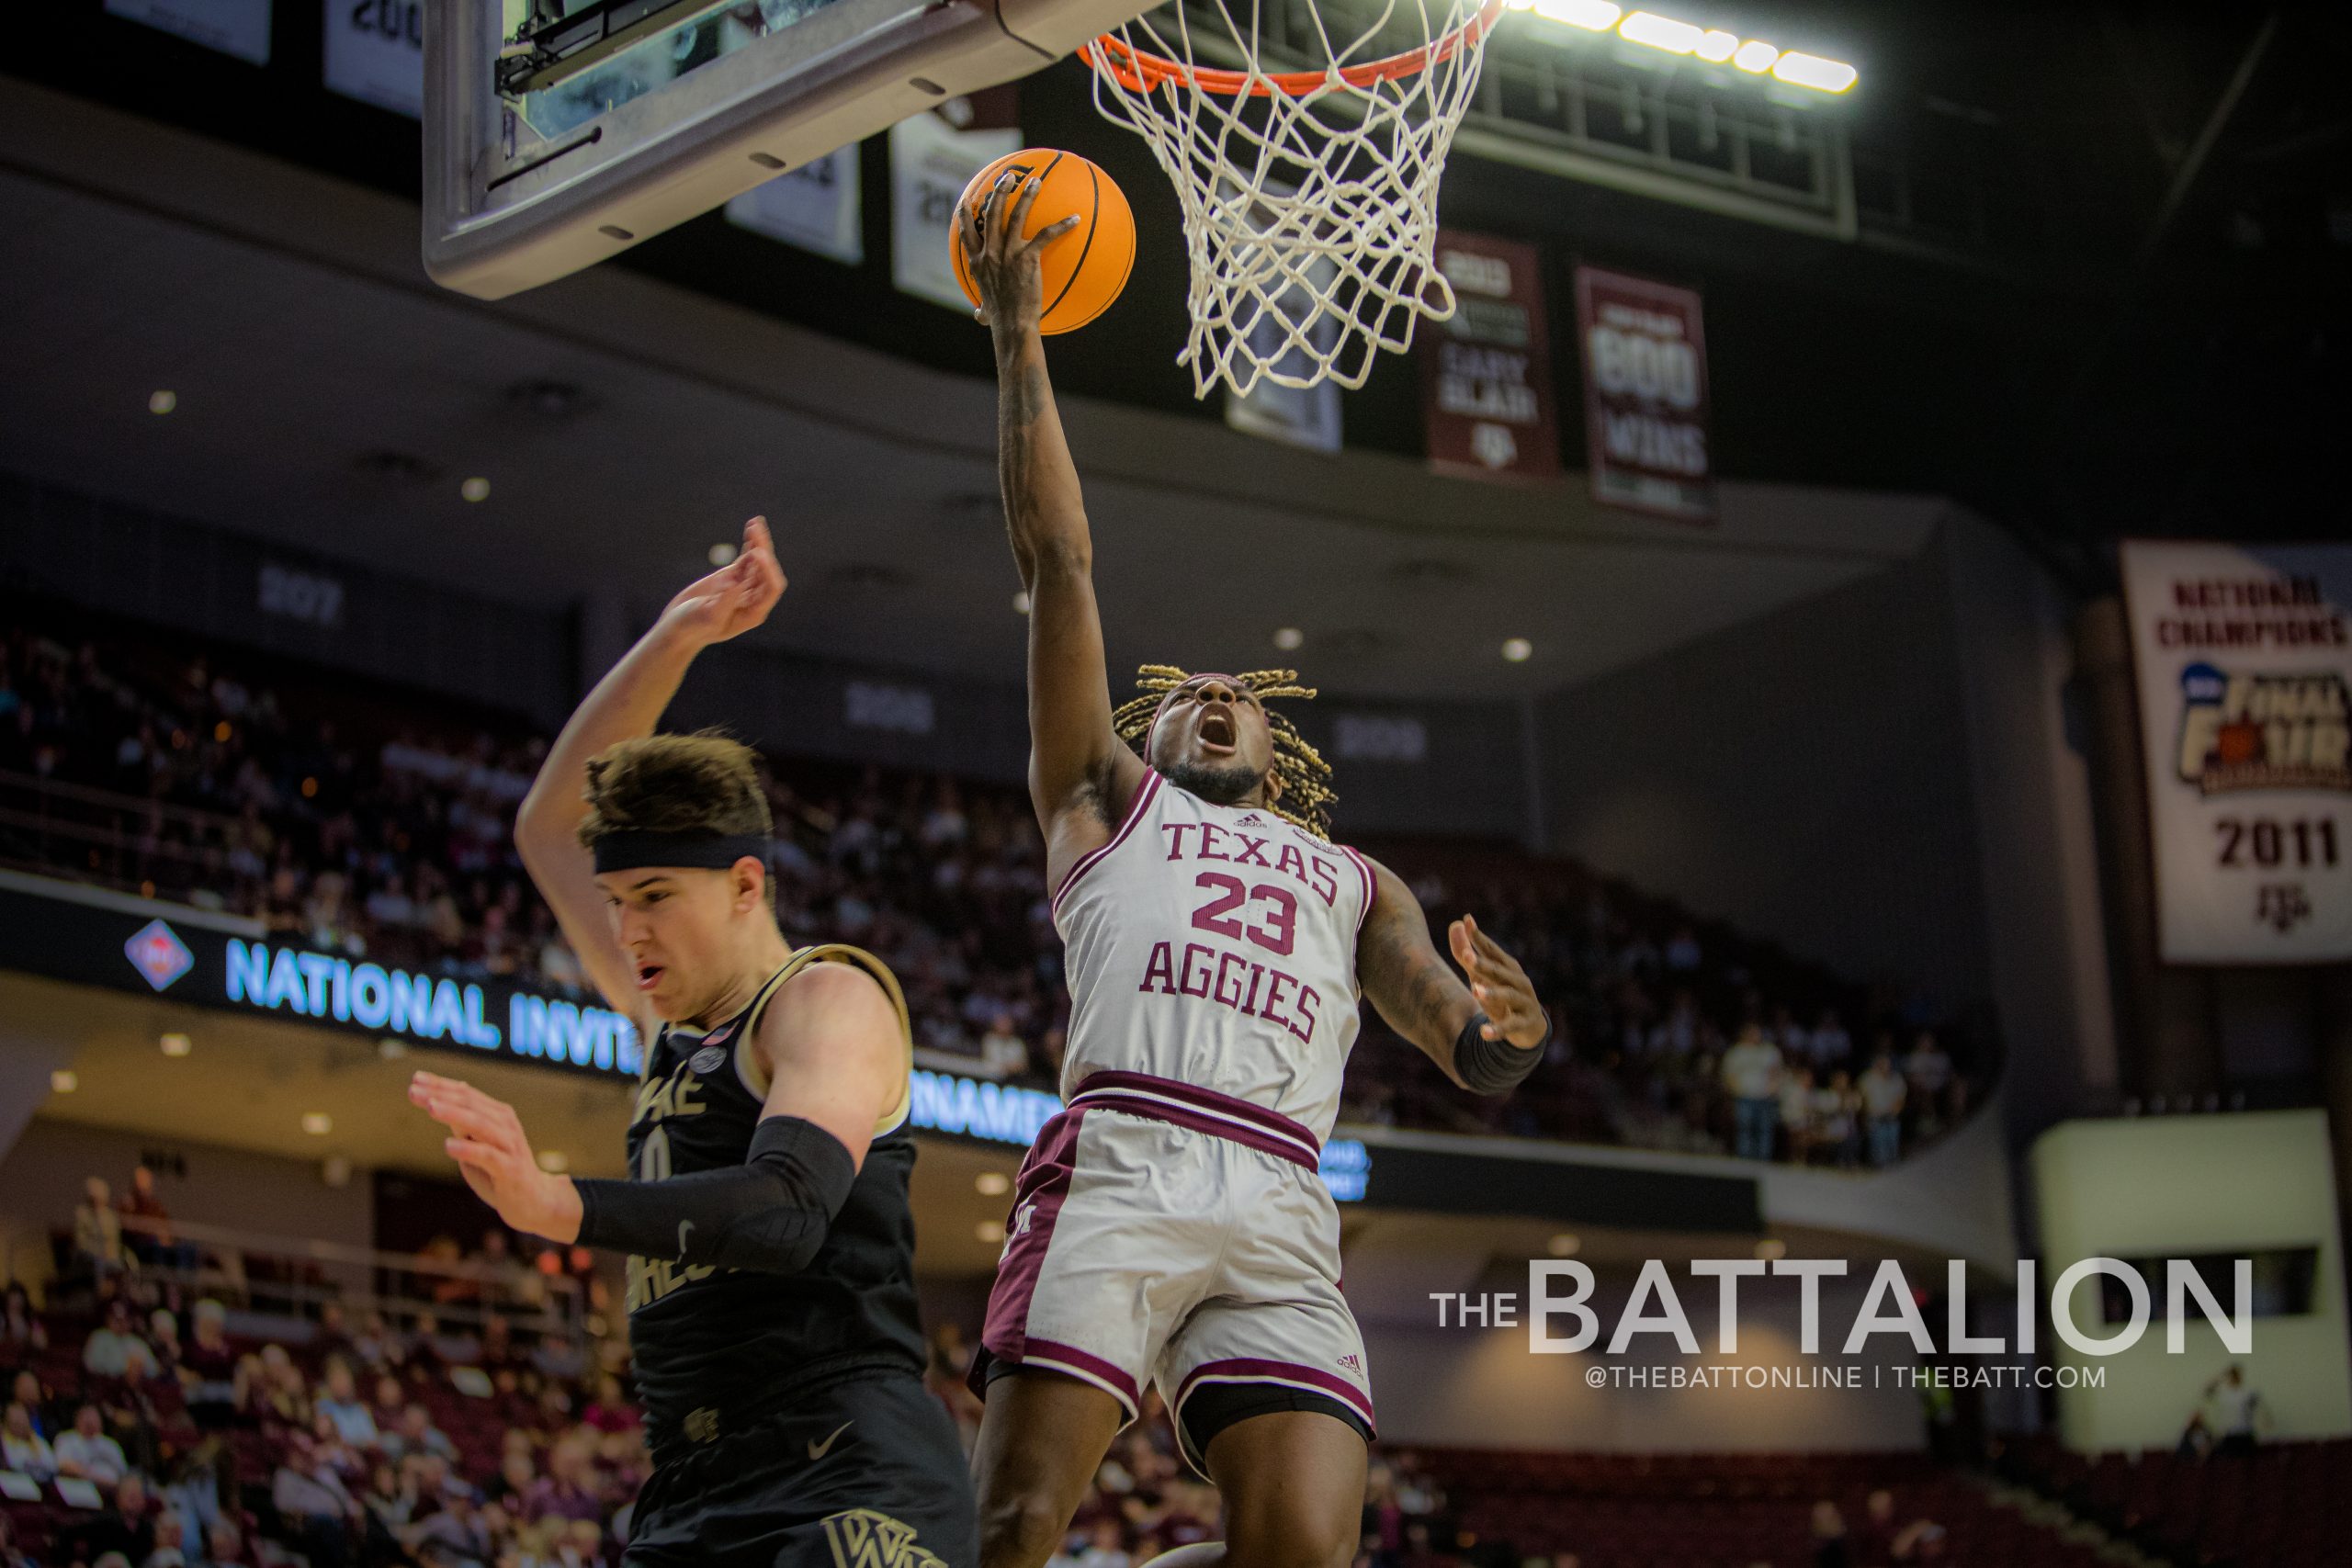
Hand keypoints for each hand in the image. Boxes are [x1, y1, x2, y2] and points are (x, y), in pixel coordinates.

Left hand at [407, 1071, 582, 1242]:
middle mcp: (505, 1124)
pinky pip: (488, 1156)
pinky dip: (468, 1149)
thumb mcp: (477, 1143)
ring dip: (453, 1113)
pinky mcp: (510, 1169)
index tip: (415, 1078)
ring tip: (430, 1107)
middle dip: (440, 1095)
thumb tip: (444, 1097)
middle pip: (470, 1104)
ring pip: (479, 1124)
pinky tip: (448, 1145)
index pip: (466, 1094)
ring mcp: (509, 1145)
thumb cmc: (500, 1170)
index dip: (441, 1085)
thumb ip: (464, 1123)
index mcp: (498, 1114)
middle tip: (413, 1090)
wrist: (533, 1201)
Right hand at [657, 516, 785, 649]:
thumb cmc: (692, 627)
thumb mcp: (708, 616)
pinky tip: (751, 528)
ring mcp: (744, 585)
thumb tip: (738, 580)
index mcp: (754, 612)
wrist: (679, 626)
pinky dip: (749, 543)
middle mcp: (754, 598)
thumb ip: (725, 600)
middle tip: (756, 530)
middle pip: (766, 571)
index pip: (770, 588)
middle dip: (763, 550)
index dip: (767, 570)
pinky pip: (746, 557)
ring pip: (757, 561)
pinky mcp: (733, 576)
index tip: (756, 553)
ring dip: (758, 542)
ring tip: (756, 523)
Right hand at [961, 170, 1080, 336]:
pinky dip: (1062, 225)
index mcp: (977, 263)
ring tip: (1035, 181)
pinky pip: (1046, 235)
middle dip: (998, 192)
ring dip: (1026, 196)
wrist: (1013, 326)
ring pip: (1016, 216)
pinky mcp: (1027, 258)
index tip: (967, 201)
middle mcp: (990, 253)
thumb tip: (979, 316)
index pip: (967, 232)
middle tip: (1007, 177)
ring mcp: (1008, 254)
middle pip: (991, 214)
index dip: (965, 214)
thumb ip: (982, 309)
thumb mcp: (985, 313)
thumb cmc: (1001, 322)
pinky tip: (1075, 218)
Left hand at [1447, 914, 1547, 1050]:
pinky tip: (1483, 1032)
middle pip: (1499, 971)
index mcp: (1508, 967)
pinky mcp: (1523, 1023)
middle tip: (1467, 957)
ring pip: (1508, 996)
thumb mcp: (1483, 975)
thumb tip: (1455, 924)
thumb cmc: (1502, 992)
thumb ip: (1468, 953)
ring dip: (1492, 993)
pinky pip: (1510, 1026)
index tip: (1467, 921)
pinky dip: (1497, 1029)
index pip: (1492, 950)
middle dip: (1484, 964)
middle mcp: (1518, 981)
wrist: (1529, 1026)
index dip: (1479, 937)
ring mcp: (1523, 1002)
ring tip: (1475, 990)